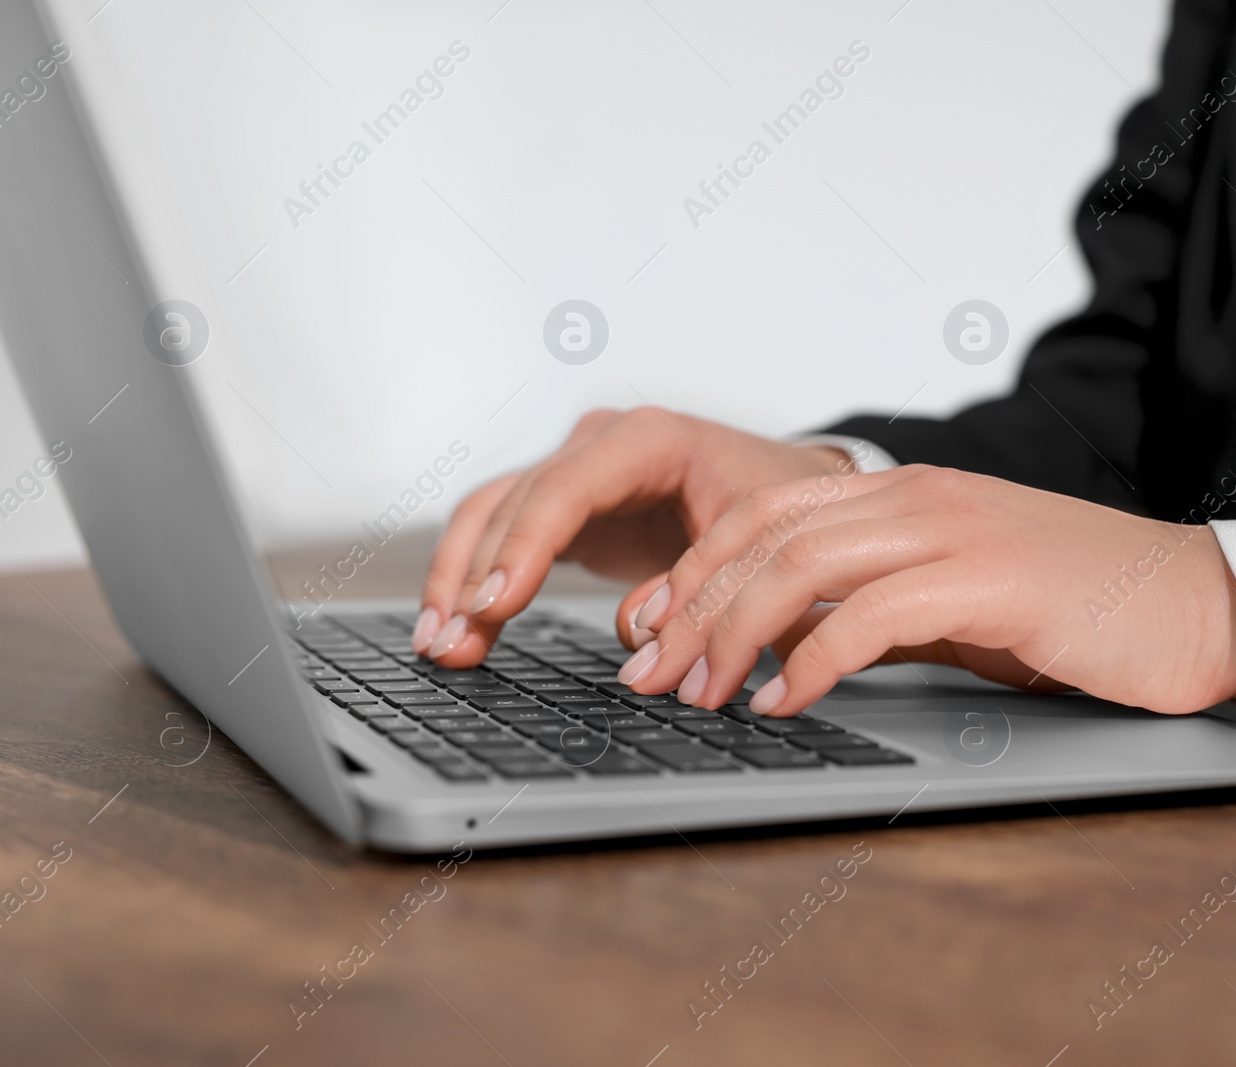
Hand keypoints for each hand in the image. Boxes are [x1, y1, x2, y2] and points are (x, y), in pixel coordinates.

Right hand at [415, 407, 858, 665]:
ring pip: (492, 515)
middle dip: (476, 577)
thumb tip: (637, 635)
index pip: (566, 489)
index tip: (492, 605)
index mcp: (652, 440)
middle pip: (516, 504)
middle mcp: (603, 444)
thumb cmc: (784, 510)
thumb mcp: (760, 552)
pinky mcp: (568, 506)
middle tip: (450, 643)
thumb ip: (702, 593)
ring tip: (438, 645)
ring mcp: (578, 471)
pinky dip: (474, 578)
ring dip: (459, 579)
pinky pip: (501, 534)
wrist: (797, 493)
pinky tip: (454, 626)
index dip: (523, 549)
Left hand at [611, 466, 1235, 716]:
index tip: (645, 627)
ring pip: (802, 566)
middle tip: (645, 670)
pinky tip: (784, 701)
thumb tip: (792, 648)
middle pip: (764, 535)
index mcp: (903, 495)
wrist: (1197, 605)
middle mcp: (917, 499)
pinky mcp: (989, 582)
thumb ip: (876, 609)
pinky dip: (814, 659)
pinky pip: (872, 616)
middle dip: (690, 605)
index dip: (694, 569)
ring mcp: (953, 532)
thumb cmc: (1078, 609)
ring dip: (734, 633)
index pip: (765, 514)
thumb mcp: (956, 602)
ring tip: (698, 692)